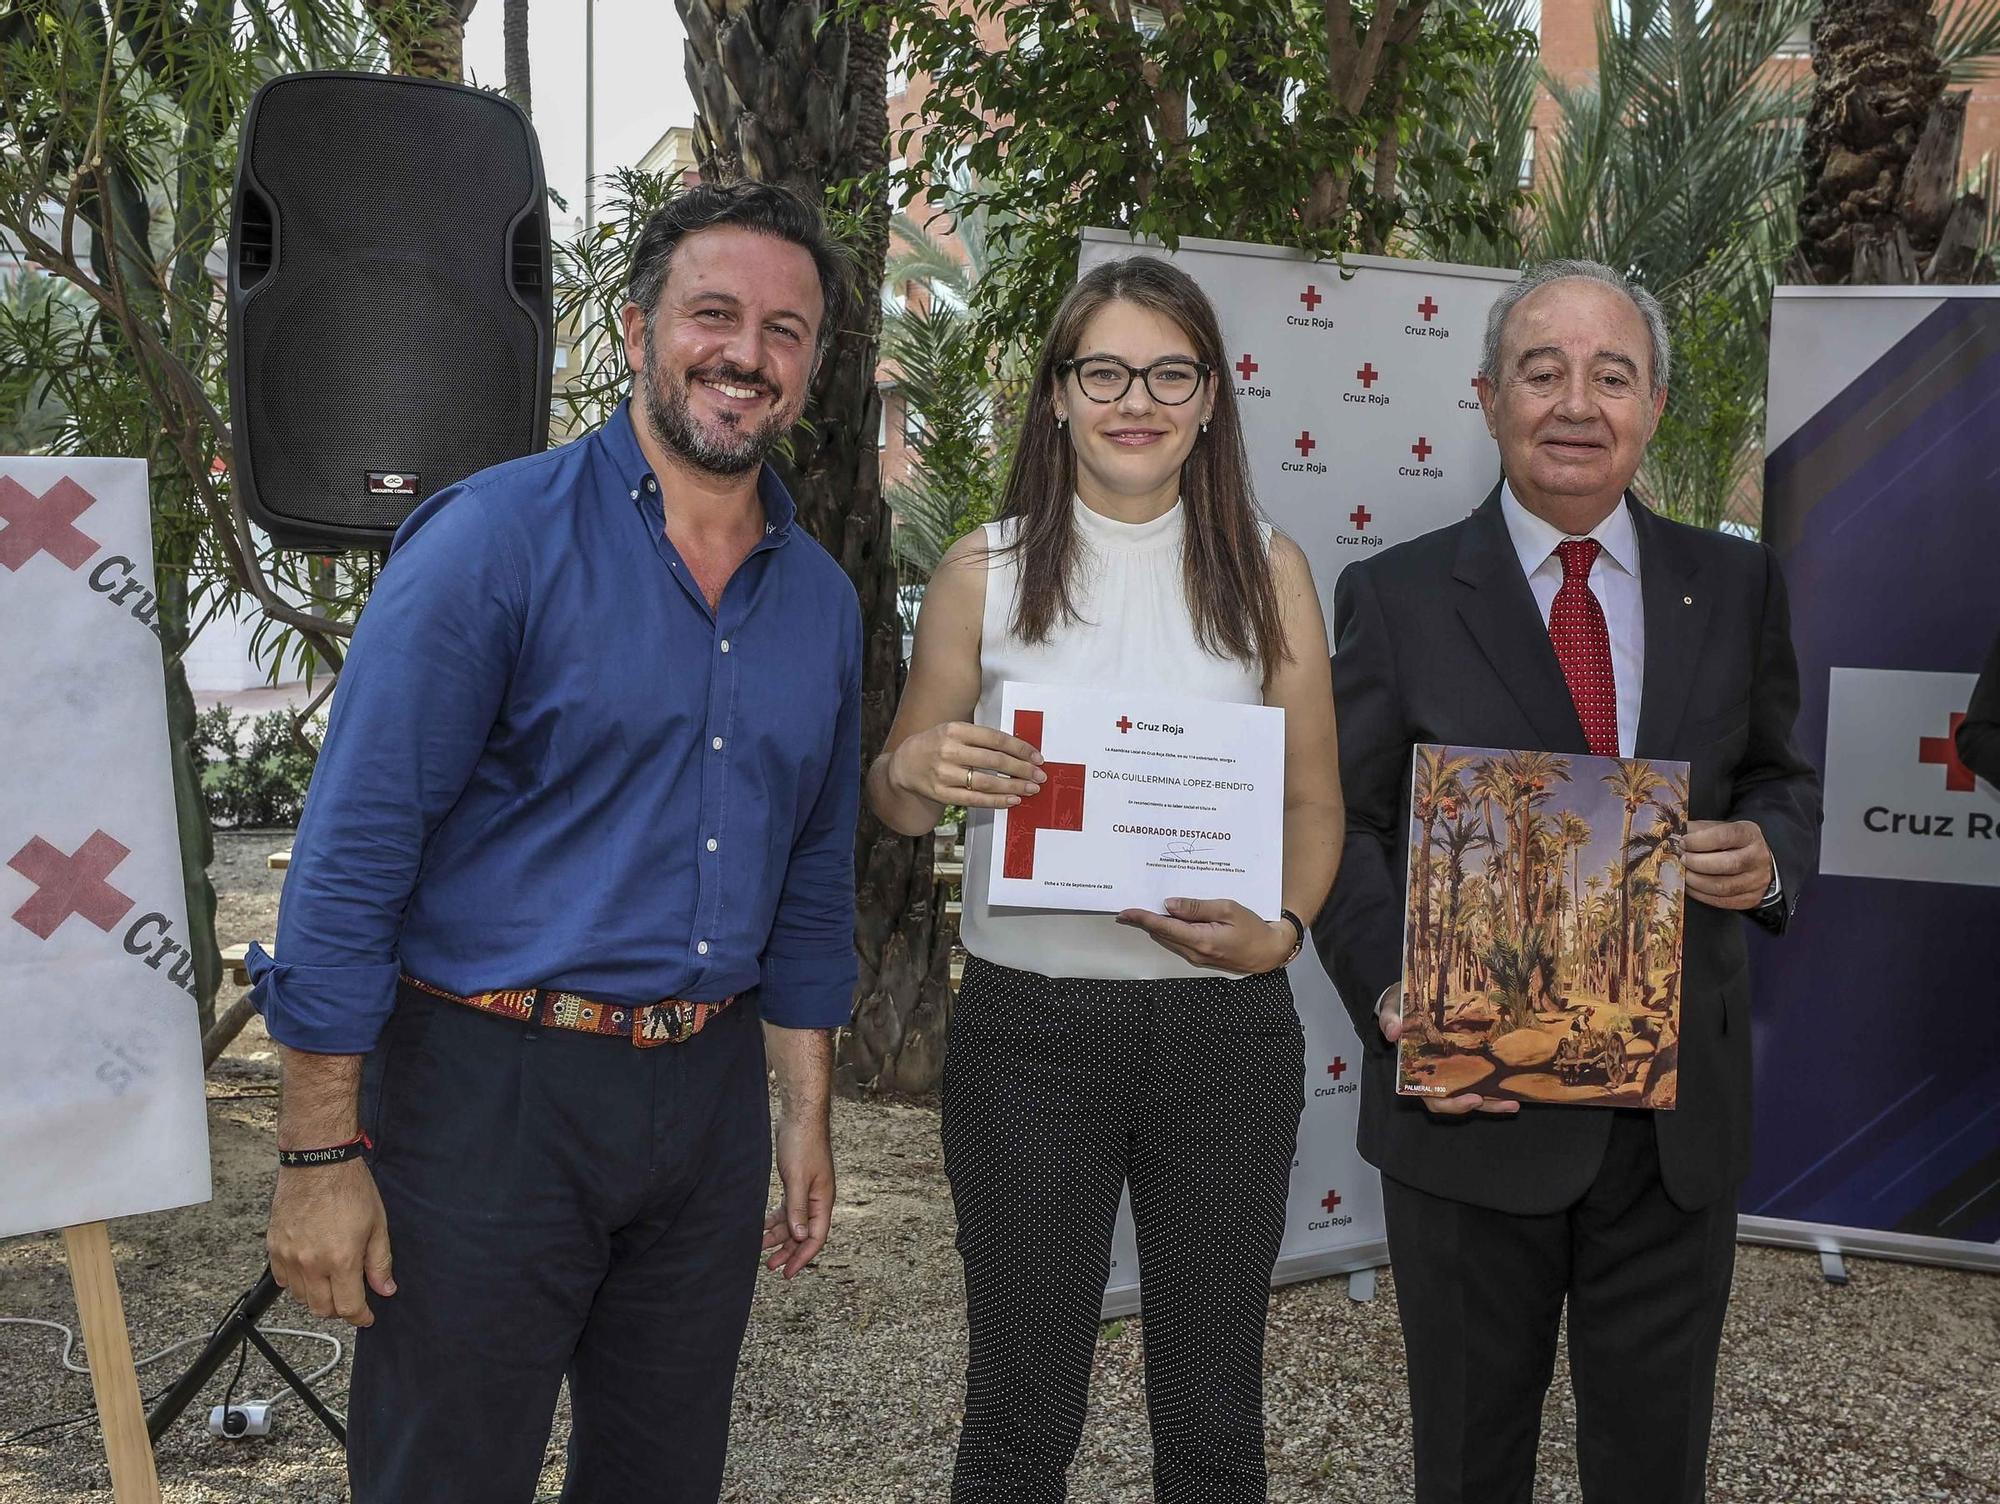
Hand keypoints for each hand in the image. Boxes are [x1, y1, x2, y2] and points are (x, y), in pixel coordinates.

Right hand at [267, 1159, 394, 1325]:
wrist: (318, 1161)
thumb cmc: (350, 1187)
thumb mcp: (377, 1225)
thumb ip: (380, 1262)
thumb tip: (385, 1289)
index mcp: (341, 1259)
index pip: (348, 1306)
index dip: (361, 1317)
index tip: (366, 1316)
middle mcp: (311, 1263)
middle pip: (322, 1309)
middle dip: (340, 1310)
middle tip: (351, 1297)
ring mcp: (289, 1256)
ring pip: (301, 1298)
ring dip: (318, 1297)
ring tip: (332, 1281)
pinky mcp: (274, 1247)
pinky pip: (283, 1280)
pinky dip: (297, 1283)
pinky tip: (311, 1269)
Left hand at [763, 1113, 833, 1278]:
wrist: (800, 1118)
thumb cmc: (802, 1144)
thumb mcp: (798, 1179)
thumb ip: (798, 1209)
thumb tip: (801, 1237)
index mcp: (823, 1200)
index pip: (816, 1237)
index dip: (802, 1257)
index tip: (788, 1273)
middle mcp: (817, 1199)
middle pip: (804, 1233)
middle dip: (788, 1251)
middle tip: (770, 1267)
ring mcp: (807, 1191)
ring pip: (794, 1222)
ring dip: (779, 1236)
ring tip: (760, 1248)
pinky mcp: (796, 1183)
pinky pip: (787, 1209)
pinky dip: (775, 1219)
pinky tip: (762, 1226)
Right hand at [888, 721, 1043, 808]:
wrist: (904, 765)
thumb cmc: (935, 745)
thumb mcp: (954, 732)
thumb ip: (981, 738)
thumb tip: (1019, 750)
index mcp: (955, 730)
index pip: (995, 739)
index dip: (1020, 748)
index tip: (1037, 757)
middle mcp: (949, 751)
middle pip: (994, 761)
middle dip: (1022, 769)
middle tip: (1039, 776)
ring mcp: (944, 774)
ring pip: (987, 782)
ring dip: (1013, 786)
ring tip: (1030, 789)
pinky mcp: (942, 794)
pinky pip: (975, 799)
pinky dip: (996, 801)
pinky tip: (1011, 800)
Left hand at [1115, 897, 1293, 971]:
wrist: (1269, 952)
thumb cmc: (1253, 928)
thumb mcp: (1227, 909)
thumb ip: (1196, 908)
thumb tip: (1169, 904)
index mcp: (1200, 940)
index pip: (1163, 927)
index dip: (1142, 918)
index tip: (1125, 912)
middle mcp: (1194, 952)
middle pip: (1161, 934)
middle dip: (1144, 920)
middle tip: (1130, 905)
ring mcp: (1196, 957)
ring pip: (1169, 938)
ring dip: (1157, 924)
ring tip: (1145, 907)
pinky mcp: (1200, 957)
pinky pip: (1179, 941)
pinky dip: (1170, 929)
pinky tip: (1169, 917)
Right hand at [1377, 983, 1518, 1117]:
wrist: (1406, 995)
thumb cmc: (1398, 1006)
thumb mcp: (1390, 1008)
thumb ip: (1389, 1019)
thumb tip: (1393, 1031)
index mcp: (1417, 1072)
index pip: (1432, 1097)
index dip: (1452, 1104)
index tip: (1472, 1099)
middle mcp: (1437, 1075)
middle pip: (1460, 1100)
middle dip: (1484, 1105)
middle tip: (1508, 1104)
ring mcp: (1453, 1068)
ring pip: (1474, 1091)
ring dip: (1495, 1099)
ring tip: (1516, 1101)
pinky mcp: (1465, 1056)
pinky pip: (1481, 1074)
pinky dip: (1496, 1080)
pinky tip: (1515, 1080)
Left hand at [1683, 819, 1773, 910]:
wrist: (1754, 859)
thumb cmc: (1730, 842)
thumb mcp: (1717, 828)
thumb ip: (1696, 830)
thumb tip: (1673, 834)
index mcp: (1749, 834)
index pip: (1725, 836)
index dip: (1700, 840)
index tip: (1683, 842)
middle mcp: (1758, 857)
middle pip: (1727, 864)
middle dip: (1697, 863)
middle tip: (1682, 860)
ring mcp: (1757, 880)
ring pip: (1722, 886)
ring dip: (1696, 882)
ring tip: (1683, 874)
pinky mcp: (1750, 898)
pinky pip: (1722, 901)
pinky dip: (1701, 895)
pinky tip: (1691, 887)